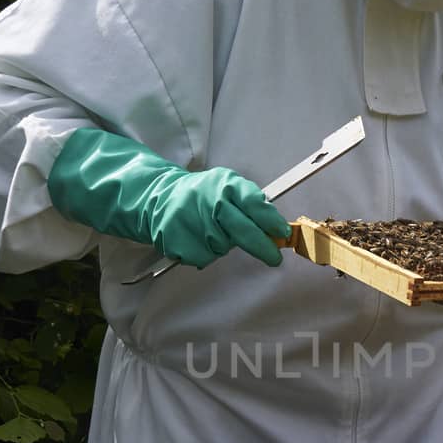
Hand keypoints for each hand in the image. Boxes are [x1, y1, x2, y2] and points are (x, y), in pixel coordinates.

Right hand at [145, 168, 291, 267]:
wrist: (159, 197)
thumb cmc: (203, 195)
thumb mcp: (227, 186)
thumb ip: (251, 204)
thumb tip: (276, 229)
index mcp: (225, 184)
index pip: (254, 203)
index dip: (271, 221)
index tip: (283, 234)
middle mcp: (208, 200)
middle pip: (242, 230)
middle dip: (262, 247)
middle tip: (274, 258)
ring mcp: (191, 220)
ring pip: (223, 247)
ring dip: (223, 245)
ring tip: (210, 230)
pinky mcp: (177, 240)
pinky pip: (204, 256)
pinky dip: (204, 252)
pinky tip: (195, 237)